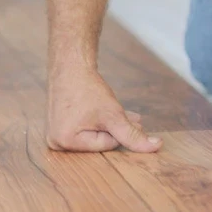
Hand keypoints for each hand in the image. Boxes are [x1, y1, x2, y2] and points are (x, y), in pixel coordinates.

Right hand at [47, 64, 161, 152]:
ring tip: (129, 117)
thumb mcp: (113, 113)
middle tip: (137, 120)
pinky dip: (98, 122)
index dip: (120, 131)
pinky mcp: (59, 126)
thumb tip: (155, 146)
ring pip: (93, 135)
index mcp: (65, 142)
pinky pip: (84, 129)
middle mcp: (57, 142)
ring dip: (110, 126)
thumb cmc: (87, 87)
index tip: (132, 120)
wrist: (70, 65)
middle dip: (117, 130)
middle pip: (98, 143)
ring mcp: (56, 134)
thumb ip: (132, 134)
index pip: (105, 145)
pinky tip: (111, 114)